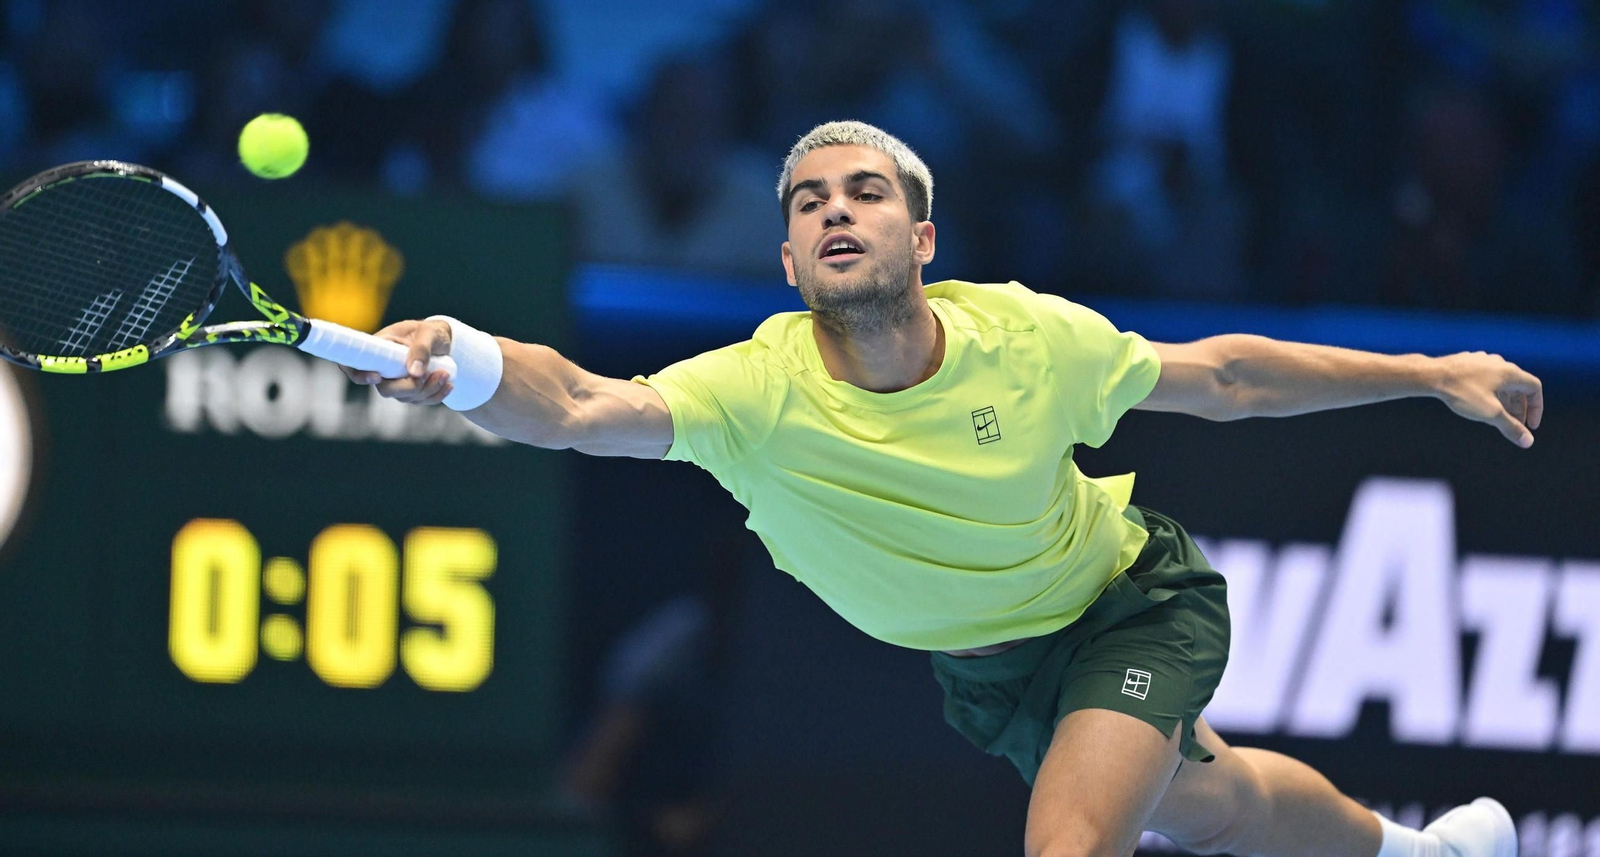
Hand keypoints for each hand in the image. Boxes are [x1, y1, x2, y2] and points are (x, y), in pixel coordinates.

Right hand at [338, 318, 454, 404]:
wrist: (446, 342)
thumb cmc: (432, 332)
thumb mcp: (428, 333)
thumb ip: (421, 349)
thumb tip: (414, 373)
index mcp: (379, 347)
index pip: (355, 364)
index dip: (359, 375)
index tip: (377, 377)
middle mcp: (383, 367)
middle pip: (385, 390)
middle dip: (411, 387)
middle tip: (431, 374)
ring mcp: (396, 382)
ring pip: (406, 398)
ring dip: (428, 390)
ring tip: (445, 373)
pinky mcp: (410, 392)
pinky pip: (420, 401)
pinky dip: (436, 395)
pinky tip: (448, 384)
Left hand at [1434, 351, 1543, 447]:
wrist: (1431, 375)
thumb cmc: (1462, 392)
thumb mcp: (1490, 414)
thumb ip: (1511, 427)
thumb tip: (1528, 442)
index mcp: (1510, 372)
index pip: (1534, 388)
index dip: (1536, 408)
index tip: (1529, 425)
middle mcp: (1499, 363)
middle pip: (1517, 387)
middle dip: (1518, 408)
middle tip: (1513, 425)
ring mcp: (1482, 361)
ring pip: (1500, 383)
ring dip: (1504, 401)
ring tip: (1497, 418)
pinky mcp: (1467, 363)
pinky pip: (1485, 379)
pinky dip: (1489, 393)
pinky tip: (1479, 405)